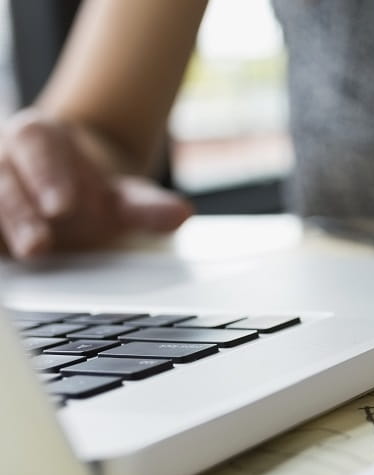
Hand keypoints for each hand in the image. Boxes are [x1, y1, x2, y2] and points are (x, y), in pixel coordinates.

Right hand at [0, 110, 192, 258]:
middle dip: (19, 213)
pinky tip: (3, 262)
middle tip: (39, 245)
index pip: (37, 145)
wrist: (61, 194)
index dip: (47, 174)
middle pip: (1, 177)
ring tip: (19, 257)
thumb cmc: (86, 193)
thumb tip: (180, 214)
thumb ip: (147, 207)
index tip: (62, 205)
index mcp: (38, 137)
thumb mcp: (121, 198)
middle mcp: (3, 155)